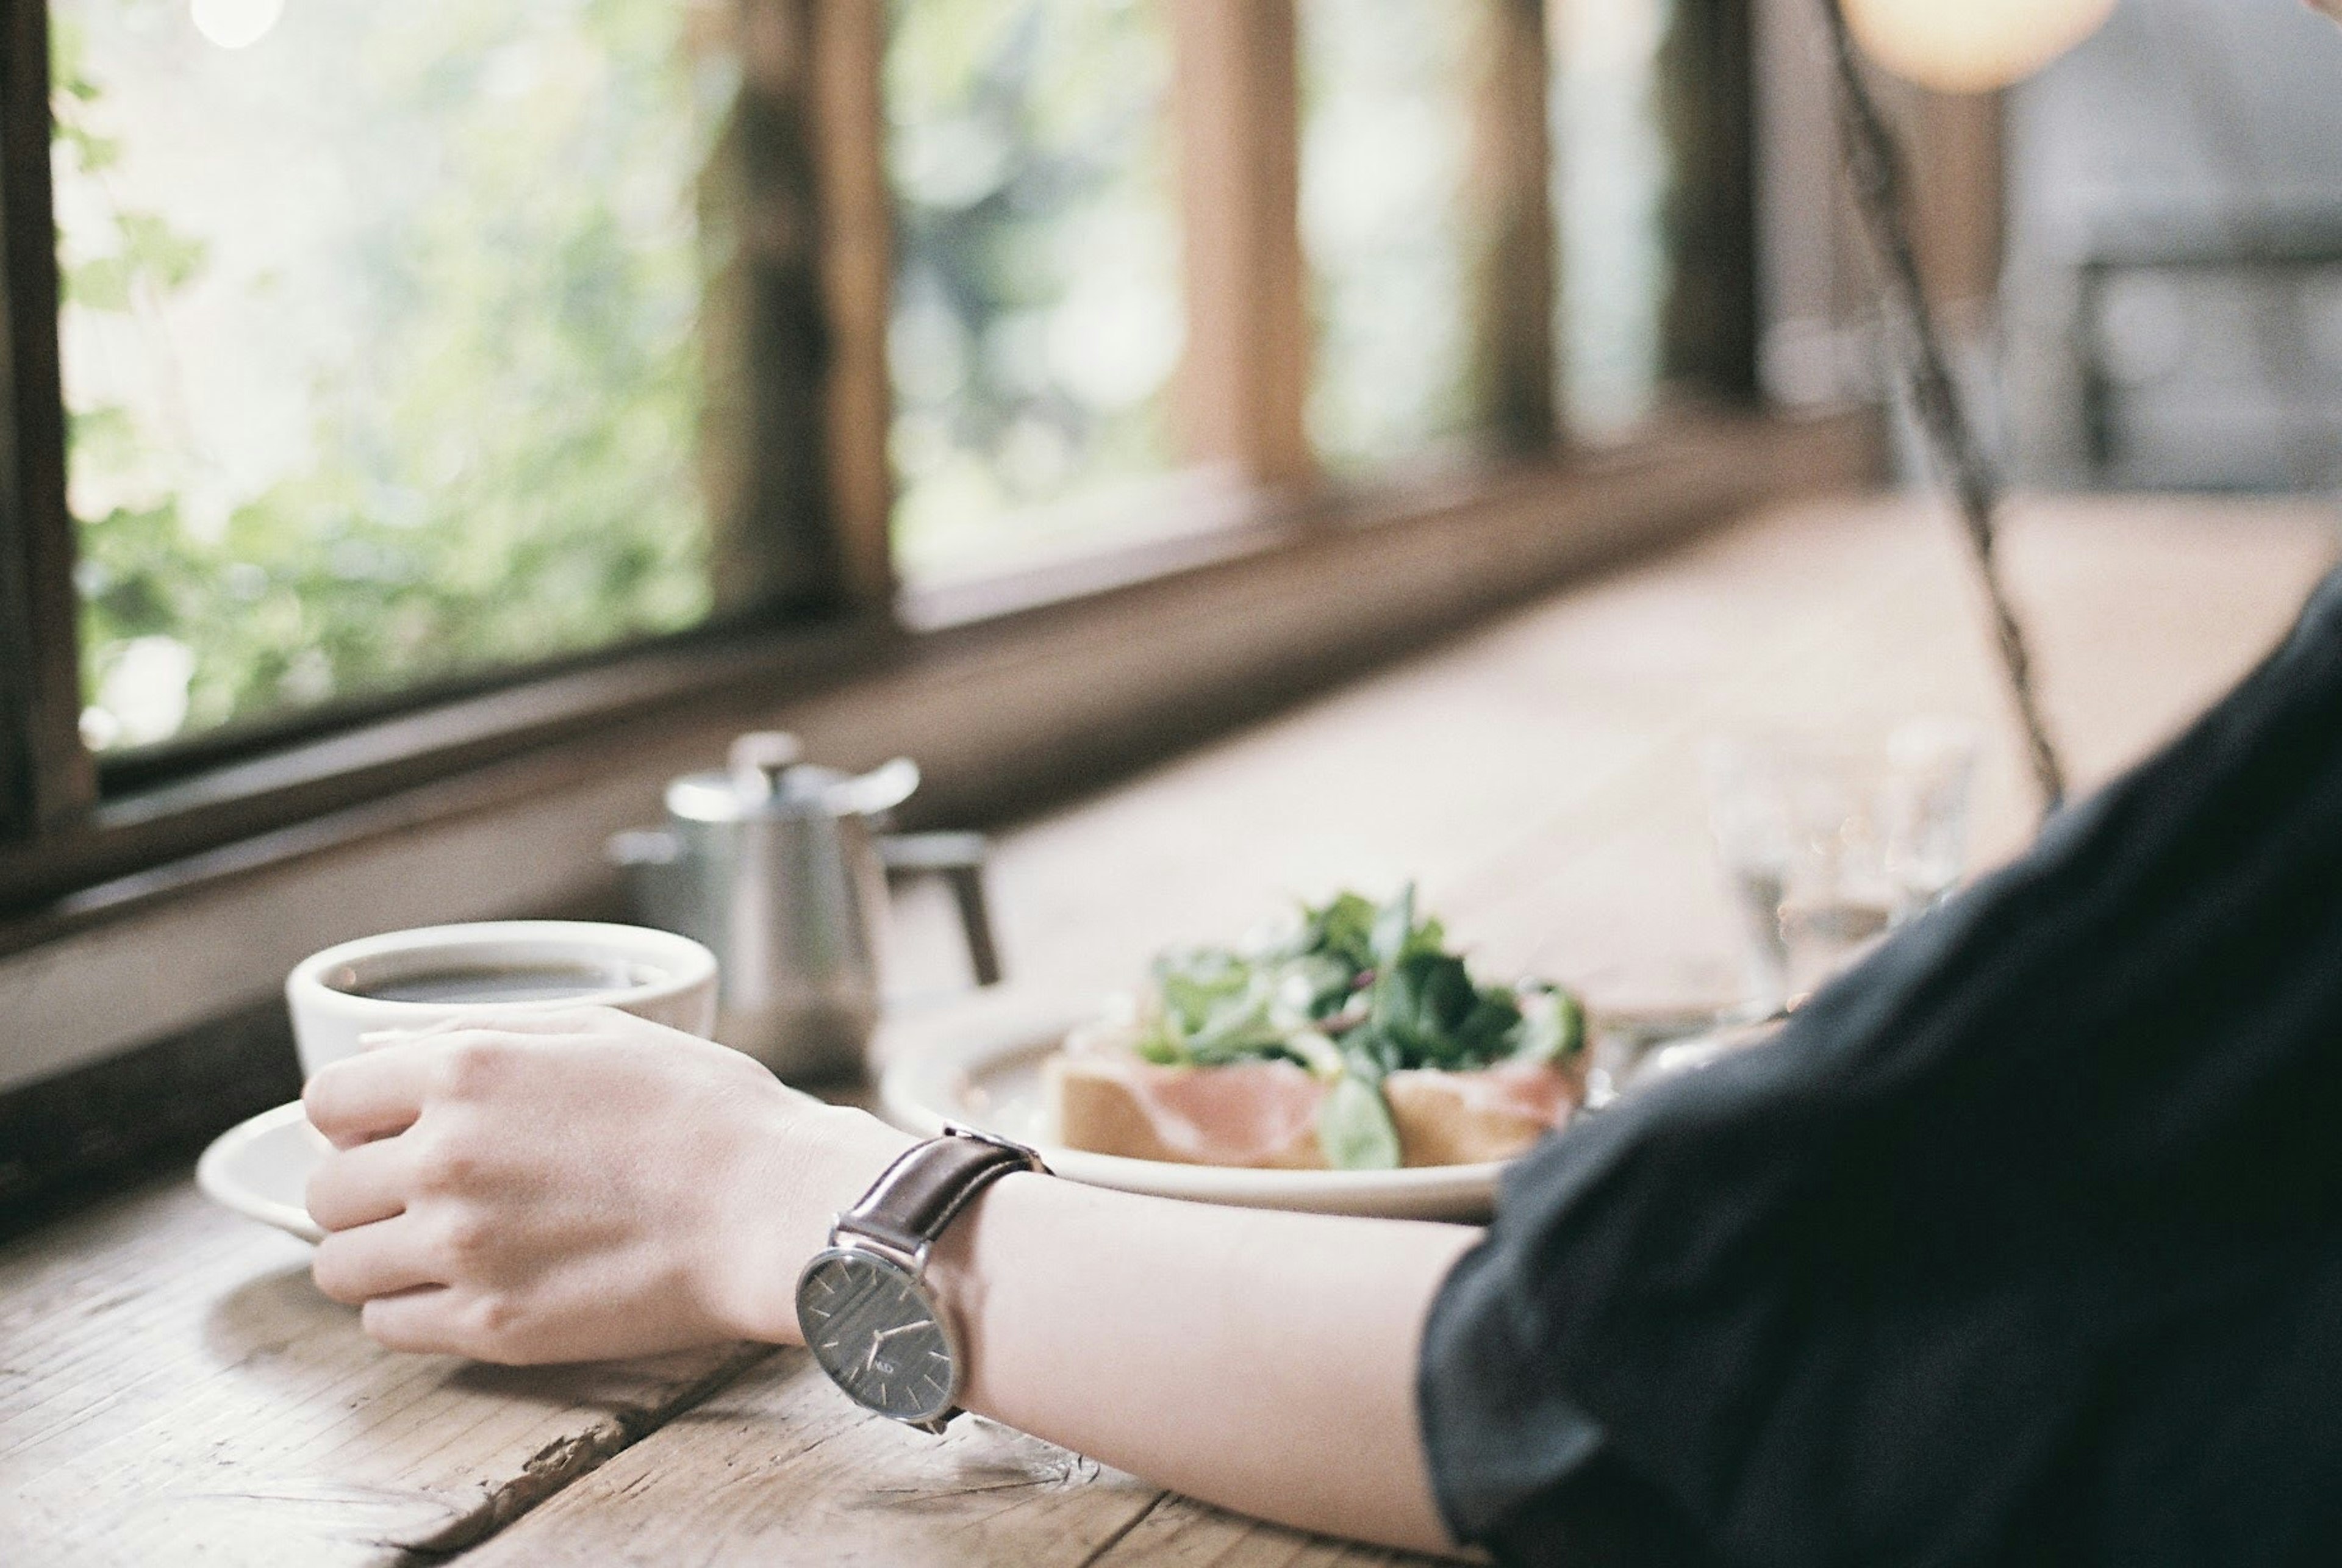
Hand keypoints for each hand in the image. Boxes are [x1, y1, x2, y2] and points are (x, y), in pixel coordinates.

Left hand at [301, 1006, 910, 1363]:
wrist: (772, 1207)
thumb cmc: (706, 1113)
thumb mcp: (598, 1030)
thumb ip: (484, 1033)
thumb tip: (389, 1047)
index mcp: (466, 1070)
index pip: (328, 1100)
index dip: (354, 1117)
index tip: (386, 1132)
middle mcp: (445, 1156)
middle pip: (325, 1191)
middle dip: (363, 1191)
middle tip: (422, 1196)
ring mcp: (462, 1248)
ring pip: (341, 1268)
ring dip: (376, 1257)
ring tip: (439, 1251)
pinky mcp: (490, 1326)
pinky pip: (387, 1328)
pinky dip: (411, 1312)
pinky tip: (468, 1290)